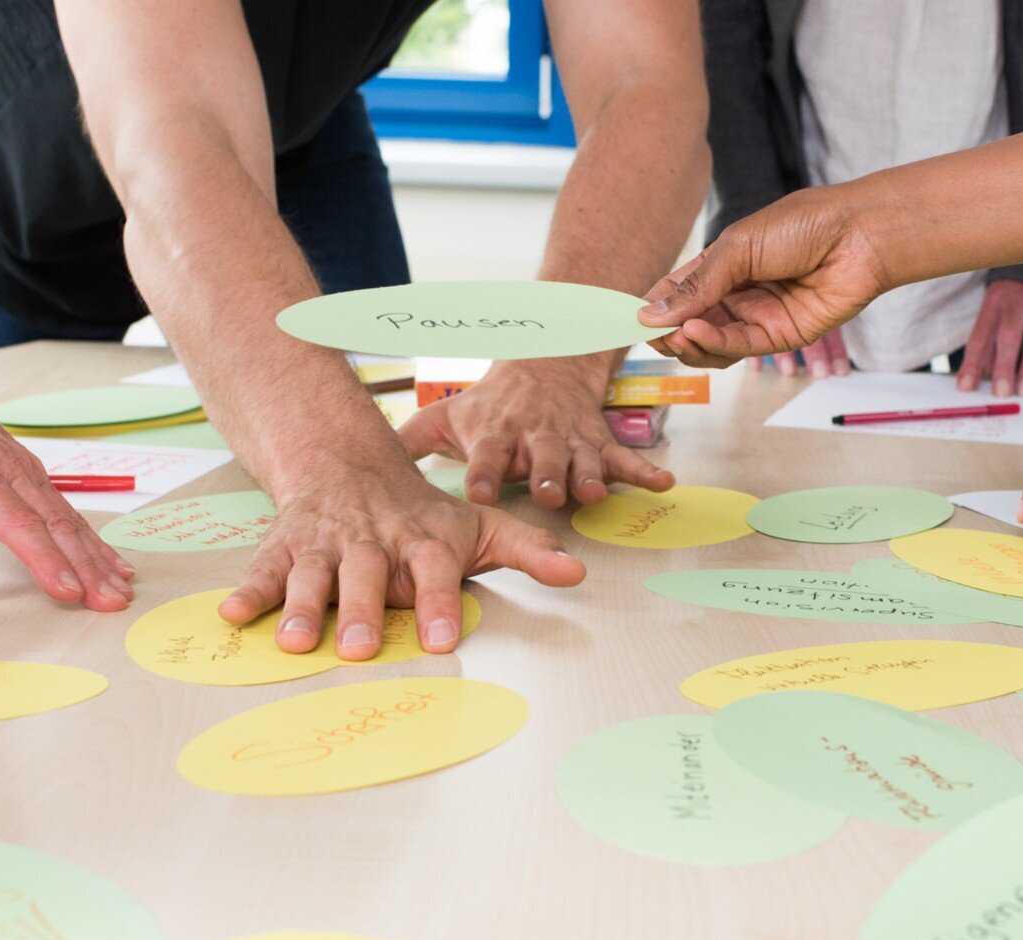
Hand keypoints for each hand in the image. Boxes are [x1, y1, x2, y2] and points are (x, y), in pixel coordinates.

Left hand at [0, 337, 134, 609]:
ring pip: (70, 521)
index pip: (16, 523)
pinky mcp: (36, 477)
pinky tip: (112, 563)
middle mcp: (10, 472)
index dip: (43, 559)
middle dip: (87, 568)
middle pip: (56, 526)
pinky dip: (94, 540)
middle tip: (110, 601)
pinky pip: (69, 513)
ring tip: (120, 591)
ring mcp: (28, 473)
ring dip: (97, 558)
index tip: (66, 588)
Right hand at [218, 462, 585, 658]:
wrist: (347, 461)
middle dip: (361, 612)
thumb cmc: (420, 512)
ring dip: (301, 607)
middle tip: (359, 650)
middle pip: (367, 576)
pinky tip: (232, 616)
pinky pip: (264, 569)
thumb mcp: (478, 523)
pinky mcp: (286, 547)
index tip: (440, 640)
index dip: (436, 603)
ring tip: (294, 642)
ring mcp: (325, 544)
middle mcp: (371, 542)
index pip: (433, 571)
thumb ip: (525, 551)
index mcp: (420, 539)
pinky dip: (249, 591)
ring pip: (313, 574)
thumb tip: (577, 575)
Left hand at [395, 359, 673, 508]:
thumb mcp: (447, 417)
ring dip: (588, 474)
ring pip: (581, 458)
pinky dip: (644, 471)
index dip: (482, 472)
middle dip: (544, 473)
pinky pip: (623, 458)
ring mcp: (569, 440)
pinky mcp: (598, 443)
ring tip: (596, 491)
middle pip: (539, 456)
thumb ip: (409, 440)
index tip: (476, 491)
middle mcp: (533, 436)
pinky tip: (663, 484)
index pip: (485, 454)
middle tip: (548, 492)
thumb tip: (359, 460)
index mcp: (494, 433)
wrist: (543, 365)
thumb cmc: (489, 406)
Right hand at [637, 186, 892, 367]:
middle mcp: (737, 295)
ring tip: (675, 334)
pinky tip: (696, 333)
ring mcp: (758, 317)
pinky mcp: (780, 337)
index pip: (678, 292)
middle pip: (690, 324)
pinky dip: (713, 344)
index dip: (653, 307)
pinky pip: (739, 348)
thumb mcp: (738, 246)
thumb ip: (698, 283)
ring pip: (710, 344)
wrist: (860, 234)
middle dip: (667, 332)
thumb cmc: (804, 225)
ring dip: (688, 342)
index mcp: (723, 266)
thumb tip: (651, 313)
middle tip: (650, 334)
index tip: (627, 318)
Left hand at [956, 279, 1022, 397]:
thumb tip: (980, 376)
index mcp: (995, 301)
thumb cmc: (1017, 297)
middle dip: (1005, 366)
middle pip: (1010, 335)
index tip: (965, 387)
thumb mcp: (997, 309)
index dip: (972, 363)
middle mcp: (1019, 300)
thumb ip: (990, 341)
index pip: (980, 334)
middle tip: (1001, 393)